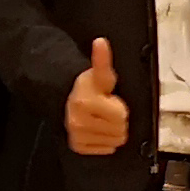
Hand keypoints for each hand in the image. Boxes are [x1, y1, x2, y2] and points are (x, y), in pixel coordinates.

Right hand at [64, 36, 128, 155]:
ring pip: (115, 141)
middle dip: (118, 119)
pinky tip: (98, 128)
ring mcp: (77, 136)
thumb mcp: (100, 74)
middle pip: (120, 130)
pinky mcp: (78, 146)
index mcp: (85, 103)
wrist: (68, 99)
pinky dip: (106, 140)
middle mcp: (78, 122)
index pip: (121, 116)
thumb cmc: (89, 87)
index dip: (119, 107)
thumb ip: (102, 60)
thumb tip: (101, 42)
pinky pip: (106, 149)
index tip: (110, 100)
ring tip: (102, 118)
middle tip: (106, 110)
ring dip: (113, 131)